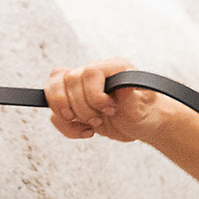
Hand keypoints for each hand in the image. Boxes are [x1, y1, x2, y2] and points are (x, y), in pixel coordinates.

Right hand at [44, 59, 163, 142]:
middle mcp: (94, 72)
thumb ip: (130, 97)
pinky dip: (66, 126)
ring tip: (87, 124)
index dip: (93, 93)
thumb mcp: (141, 108)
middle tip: (98, 120)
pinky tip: (86, 131)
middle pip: (69, 81)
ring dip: (66, 113)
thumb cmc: (145, 112)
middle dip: (82, 107)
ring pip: (53, 89)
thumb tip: (122, 87)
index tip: (108, 109)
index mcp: (113, 67)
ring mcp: (80, 86)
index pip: (89, 71)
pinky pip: (54, 112)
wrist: (141, 124)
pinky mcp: (72, 102)